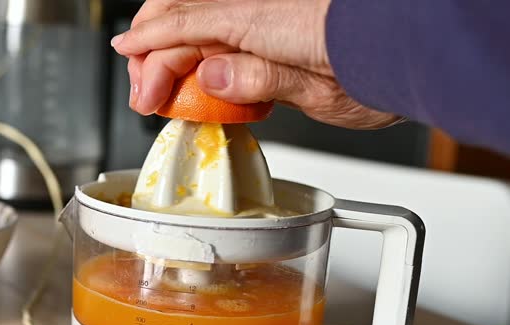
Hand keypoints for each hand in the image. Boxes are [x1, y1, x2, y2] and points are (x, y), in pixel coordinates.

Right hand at [113, 0, 401, 128]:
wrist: (418, 51)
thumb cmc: (378, 67)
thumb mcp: (318, 88)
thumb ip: (261, 79)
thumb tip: (213, 76)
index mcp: (263, 22)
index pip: (185, 24)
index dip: (148, 42)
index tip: (125, 56)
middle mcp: (262, 10)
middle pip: (185, 14)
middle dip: (154, 49)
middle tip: (145, 93)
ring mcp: (267, 15)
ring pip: (201, 20)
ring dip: (174, 49)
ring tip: (164, 87)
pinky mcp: (278, 25)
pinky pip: (225, 28)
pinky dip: (202, 48)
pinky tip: (205, 75)